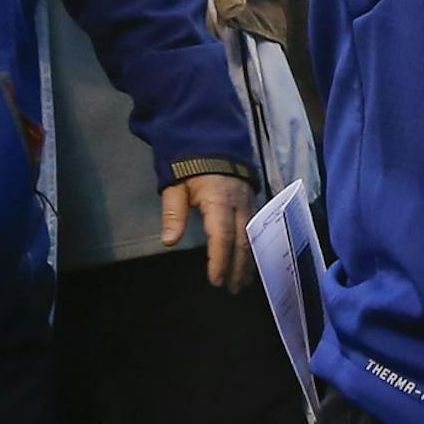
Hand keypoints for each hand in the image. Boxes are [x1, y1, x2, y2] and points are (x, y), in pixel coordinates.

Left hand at [161, 172, 254, 292]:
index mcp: (219, 200)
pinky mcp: (251, 198)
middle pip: (242, 240)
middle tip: (232, 289)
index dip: (220, 260)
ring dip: (247, 260)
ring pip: (252, 235)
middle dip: (237, 267)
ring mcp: (248, 200)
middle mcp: (239, 202)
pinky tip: (249, 258)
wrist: (210, 133)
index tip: (216, 281)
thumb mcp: (175, 185)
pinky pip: (255, 226)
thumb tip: (168, 241)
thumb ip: (173, 213)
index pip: (223, 236)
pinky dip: (252, 245)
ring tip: (242, 281)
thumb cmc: (190, 163)